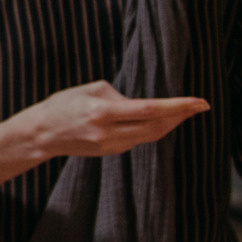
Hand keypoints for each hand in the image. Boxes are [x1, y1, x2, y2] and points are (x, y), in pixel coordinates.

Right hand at [21, 81, 207, 158]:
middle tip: (199, 105)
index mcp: (102, 112)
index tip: (200, 102)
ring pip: (151, 135)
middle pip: (157, 127)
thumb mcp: (89, 90)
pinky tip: (159, 120)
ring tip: (184, 112)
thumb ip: (119, 96)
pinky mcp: (112, 152)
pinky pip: (139, 139)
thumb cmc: (63, 105)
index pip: (149, 109)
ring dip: (170, 123)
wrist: (41, 134)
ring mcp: (111, 146)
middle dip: (181, 116)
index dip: (178, 106)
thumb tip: (141, 106)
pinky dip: (153, 128)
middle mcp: (109, 133)